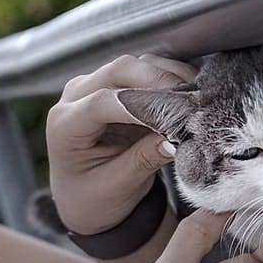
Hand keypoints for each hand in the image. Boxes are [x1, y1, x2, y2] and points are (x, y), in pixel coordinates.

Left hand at [46, 53, 195, 234]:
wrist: (84, 198)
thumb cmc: (92, 197)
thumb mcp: (116, 187)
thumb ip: (142, 160)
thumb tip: (174, 138)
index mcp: (64, 127)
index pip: (101, 103)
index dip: (142, 104)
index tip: (175, 115)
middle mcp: (74, 98)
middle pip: (120, 71)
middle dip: (161, 82)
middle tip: (194, 102)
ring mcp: (94, 86)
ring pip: (137, 65)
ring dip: (170, 77)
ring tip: (198, 100)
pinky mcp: (116, 84)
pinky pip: (147, 70)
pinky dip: (171, 79)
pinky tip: (191, 95)